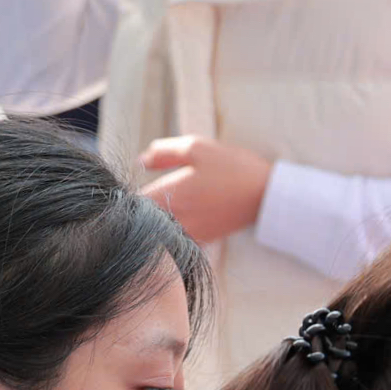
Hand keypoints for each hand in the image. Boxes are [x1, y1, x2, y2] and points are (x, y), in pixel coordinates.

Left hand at [140, 135, 273, 244]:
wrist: (266, 197)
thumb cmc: (232, 168)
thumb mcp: (196, 147)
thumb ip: (162, 152)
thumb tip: (139, 162)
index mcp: (167, 197)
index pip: (129, 203)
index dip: (124, 194)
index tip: (129, 185)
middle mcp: (173, 221)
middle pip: (141, 221)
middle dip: (138, 209)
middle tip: (147, 191)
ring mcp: (188, 235)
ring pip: (158, 231)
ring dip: (155, 220)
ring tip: (166, 203)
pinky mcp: (202, 241)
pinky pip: (176, 239)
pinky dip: (173, 230)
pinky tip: (184, 215)